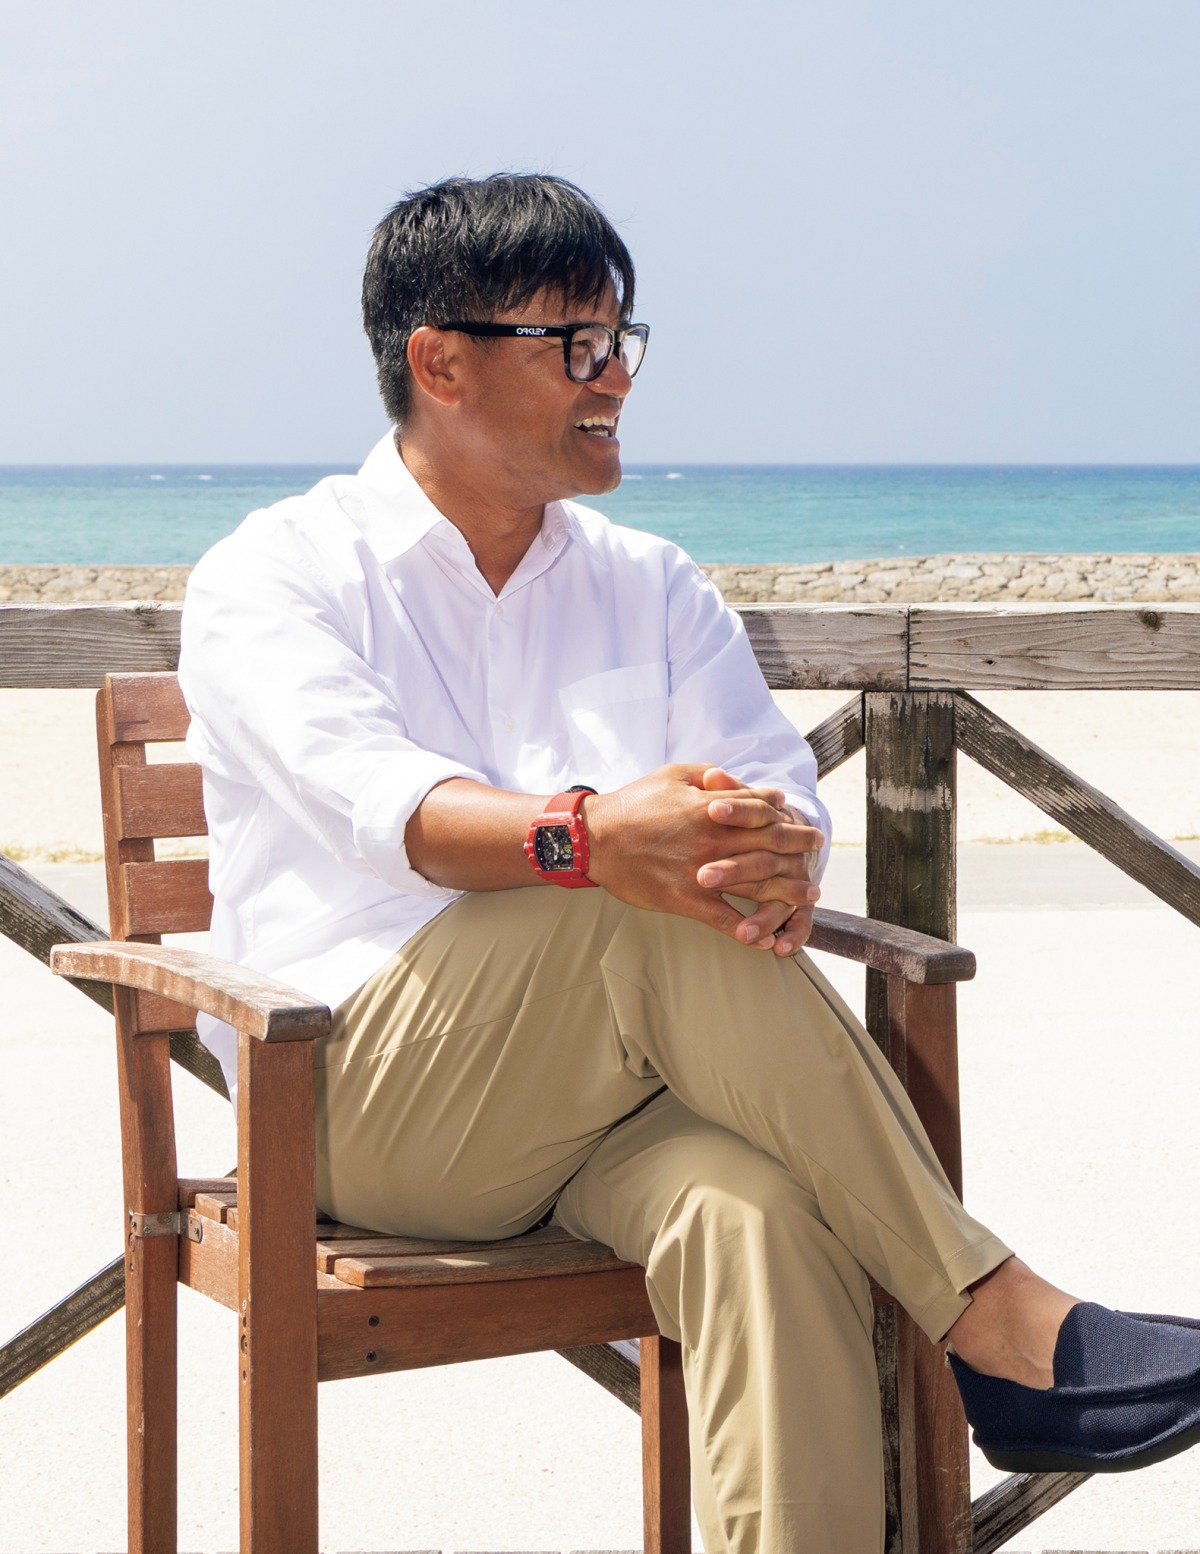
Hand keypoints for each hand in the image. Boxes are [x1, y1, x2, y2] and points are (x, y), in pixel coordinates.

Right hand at [583, 765, 822, 952]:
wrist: (595, 838)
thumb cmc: (634, 803)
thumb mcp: (675, 775)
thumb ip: (715, 778)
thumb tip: (747, 785)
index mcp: (712, 808)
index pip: (764, 813)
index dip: (790, 821)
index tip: (806, 827)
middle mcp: (713, 840)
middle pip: (770, 848)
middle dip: (800, 852)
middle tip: (819, 856)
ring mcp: (701, 872)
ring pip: (756, 885)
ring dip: (788, 893)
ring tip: (810, 897)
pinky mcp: (685, 899)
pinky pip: (724, 919)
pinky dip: (747, 930)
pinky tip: (765, 939)